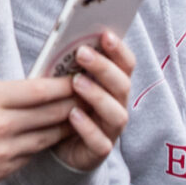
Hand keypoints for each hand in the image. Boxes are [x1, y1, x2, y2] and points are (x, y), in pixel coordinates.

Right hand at [0, 73, 78, 184]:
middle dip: (73, 102)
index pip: (37, 90)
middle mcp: (1, 124)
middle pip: (49, 113)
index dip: (62, 84)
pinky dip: (46, 143)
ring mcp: (5, 150)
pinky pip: (33, 153)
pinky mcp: (5, 169)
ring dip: (66, 124)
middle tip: (89, 94)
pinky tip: (55, 135)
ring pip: (47, 135)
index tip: (77, 76)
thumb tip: (7, 84)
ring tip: (80, 114)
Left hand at [49, 35, 135, 170]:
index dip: (120, 49)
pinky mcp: (99, 151)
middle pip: (122, 85)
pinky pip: (100, 142)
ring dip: (98, 95)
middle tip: (82, 53)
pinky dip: (88, 127)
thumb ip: (70, 63)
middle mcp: (118, 106)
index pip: (126, 64)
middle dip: (104, 67)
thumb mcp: (66, 80)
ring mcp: (111, 130)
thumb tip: (63, 35)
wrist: (58, 144)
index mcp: (113, 85)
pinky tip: (73, 114)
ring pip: (117, 114)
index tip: (105, 33)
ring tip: (76, 82)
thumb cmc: (65, 103)